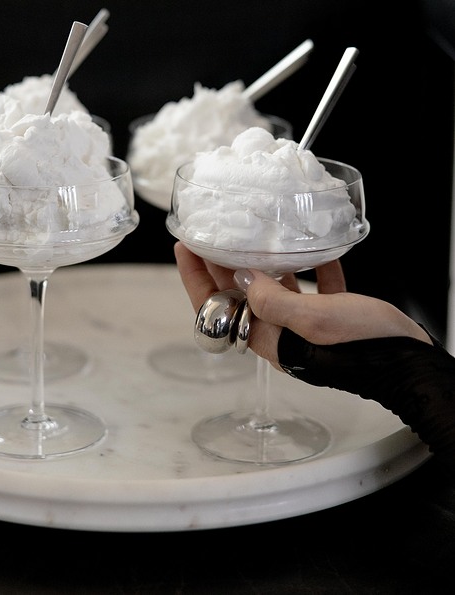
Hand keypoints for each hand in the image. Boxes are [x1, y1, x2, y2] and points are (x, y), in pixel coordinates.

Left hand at [174, 242, 431, 371]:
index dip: (196, 278)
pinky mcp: (334, 316)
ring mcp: (308, 326)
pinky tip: (314, 248)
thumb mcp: (312, 320)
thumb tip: (241, 275)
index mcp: (271, 340)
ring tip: (253, 233)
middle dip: (222, 264)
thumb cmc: (362, 346)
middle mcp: (284, 334)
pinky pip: (314, 288)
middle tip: (212, 232)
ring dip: (262, 262)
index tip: (185, 247)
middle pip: (240, 296)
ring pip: (274, 290)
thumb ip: (272, 300)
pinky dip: (310, 267)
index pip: (219, 308)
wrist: (409, 362)